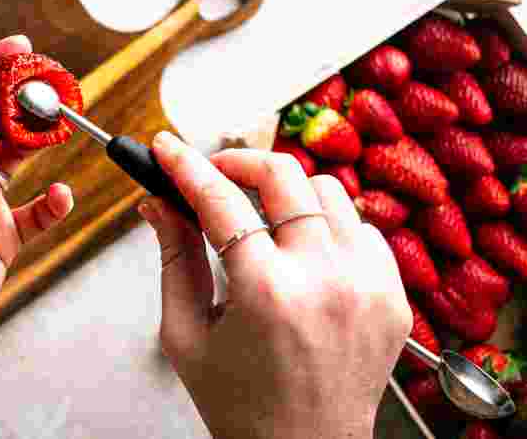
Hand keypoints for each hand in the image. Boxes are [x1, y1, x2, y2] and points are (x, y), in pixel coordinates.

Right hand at [139, 132, 411, 438]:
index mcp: (266, 291)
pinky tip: (304, 250)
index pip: (219, 200)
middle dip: (239, 162)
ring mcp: (368, 284)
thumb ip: (173, 258)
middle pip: (283, 174)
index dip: (186, 166)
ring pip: (327, 192)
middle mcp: (325, 279)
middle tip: (214, 174)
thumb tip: (158, 204)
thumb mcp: (186, 333)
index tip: (168, 148)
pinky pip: (361, 227)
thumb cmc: (240, 403)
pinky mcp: (393, 295)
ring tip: (261, 217)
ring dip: (286, 193)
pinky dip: (327, 226)